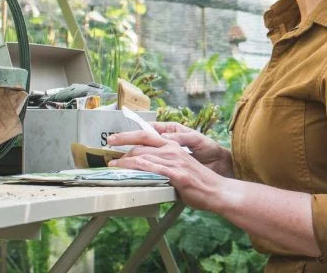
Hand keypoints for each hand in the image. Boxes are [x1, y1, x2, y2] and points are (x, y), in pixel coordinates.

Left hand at [107, 122, 232, 176]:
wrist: (217, 191)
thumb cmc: (199, 182)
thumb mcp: (181, 168)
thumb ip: (165, 166)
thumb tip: (148, 171)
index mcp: (174, 146)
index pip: (148, 136)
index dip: (130, 135)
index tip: (116, 138)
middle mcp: (172, 150)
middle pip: (142, 140)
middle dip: (123, 141)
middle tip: (109, 146)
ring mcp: (174, 161)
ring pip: (143, 155)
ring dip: (125, 160)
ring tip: (113, 165)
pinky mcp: (175, 174)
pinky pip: (151, 168)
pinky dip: (135, 167)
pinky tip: (125, 169)